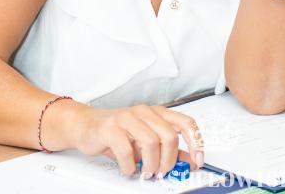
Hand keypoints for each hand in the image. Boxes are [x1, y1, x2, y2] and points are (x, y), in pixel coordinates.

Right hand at [72, 103, 203, 177]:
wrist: (87, 125)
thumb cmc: (117, 132)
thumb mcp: (145, 139)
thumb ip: (167, 148)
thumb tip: (187, 161)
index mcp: (157, 113)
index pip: (185, 123)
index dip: (195, 142)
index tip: (198, 160)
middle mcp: (144, 112)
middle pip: (169, 136)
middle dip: (168, 161)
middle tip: (161, 172)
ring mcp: (127, 118)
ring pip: (151, 143)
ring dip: (150, 165)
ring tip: (145, 171)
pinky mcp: (111, 128)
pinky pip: (127, 151)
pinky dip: (130, 166)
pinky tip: (128, 168)